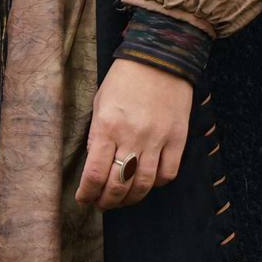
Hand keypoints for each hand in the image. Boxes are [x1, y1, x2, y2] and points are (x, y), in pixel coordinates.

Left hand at [74, 58, 191, 210]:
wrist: (160, 58)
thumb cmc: (124, 79)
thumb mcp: (100, 103)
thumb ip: (97, 135)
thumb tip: (95, 166)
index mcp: (108, 126)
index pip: (94, 174)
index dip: (87, 193)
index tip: (84, 198)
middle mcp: (132, 136)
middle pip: (118, 186)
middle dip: (106, 201)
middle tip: (101, 203)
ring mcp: (157, 139)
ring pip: (144, 185)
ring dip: (130, 198)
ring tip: (122, 198)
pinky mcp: (177, 139)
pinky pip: (167, 174)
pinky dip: (156, 184)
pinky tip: (147, 180)